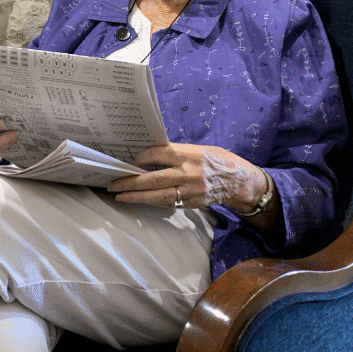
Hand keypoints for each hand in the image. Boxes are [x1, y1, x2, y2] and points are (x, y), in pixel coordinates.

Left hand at [106, 142, 267, 214]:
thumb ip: (175, 153)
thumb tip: (149, 155)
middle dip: (129, 183)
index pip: (156, 154)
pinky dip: (152, 201)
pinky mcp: (191, 203)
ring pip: (157, 196)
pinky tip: (140, 200)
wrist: (240, 181)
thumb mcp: (197, 149)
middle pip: (152, 179)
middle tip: (112, 185)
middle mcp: (186, 173)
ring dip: (136, 197)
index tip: (128, 161)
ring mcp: (189, 190)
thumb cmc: (216, 160)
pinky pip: (167, 203)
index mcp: (186, 155)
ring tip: (120, 196)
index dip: (140, 157)